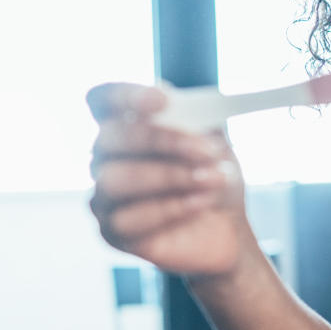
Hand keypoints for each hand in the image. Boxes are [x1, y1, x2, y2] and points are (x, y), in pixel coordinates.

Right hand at [87, 82, 253, 276]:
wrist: (228, 226)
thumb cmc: (213, 176)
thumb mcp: (214, 140)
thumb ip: (194, 120)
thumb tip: (177, 106)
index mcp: (126, 126)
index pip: (102, 100)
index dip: (124, 96)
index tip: (162, 100)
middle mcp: (106, 159)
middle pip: (108, 137)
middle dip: (161, 140)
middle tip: (206, 149)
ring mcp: (104, 196)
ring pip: (114, 179)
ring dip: (170, 176)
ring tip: (212, 179)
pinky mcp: (113, 232)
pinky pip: (128, 219)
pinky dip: (171, 208)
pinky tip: (201, 203)